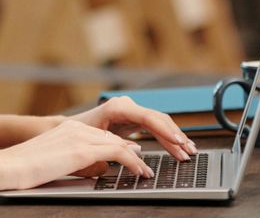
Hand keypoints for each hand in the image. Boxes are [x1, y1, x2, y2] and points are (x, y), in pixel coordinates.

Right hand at [0, 119, 150, 190]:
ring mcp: (80, 137)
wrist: (8, 166)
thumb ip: (76, 160)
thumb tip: (99, 168)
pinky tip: (139, 171)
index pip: (103, 136)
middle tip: (145, 166)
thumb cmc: (24, 169)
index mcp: (69, 128)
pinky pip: (117, 153)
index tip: (133, 157)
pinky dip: (132, 162)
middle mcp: (76, 128)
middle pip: (114, 138)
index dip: (121, 147)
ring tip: (146, 172)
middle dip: (133, 152)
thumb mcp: (54, 160)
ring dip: (137, 160)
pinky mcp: (82, 150)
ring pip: (119, 144)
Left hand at [70, 95, 196, 162]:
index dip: (165, 130)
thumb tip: (136, 152)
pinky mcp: (134, 119)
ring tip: (188, 152)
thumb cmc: (80, 132)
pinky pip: (155, 128)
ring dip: (175, 138)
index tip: (178, 141)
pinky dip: (167, 138)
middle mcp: (128, 106)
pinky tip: (178, 147)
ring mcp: (133, 112)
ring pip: (160, 123)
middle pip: (159, 119)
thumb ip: (116, 144)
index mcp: (119, 107)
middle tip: (188, 151)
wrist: (72, 127)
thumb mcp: (96, 139)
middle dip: (175, 136)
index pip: (148, 117)